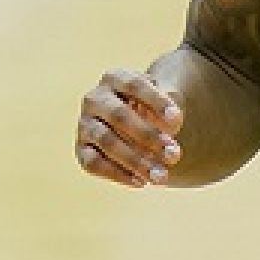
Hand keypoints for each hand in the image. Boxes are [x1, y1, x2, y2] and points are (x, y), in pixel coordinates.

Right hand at [78, 68, 184, 187]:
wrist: (133, 122)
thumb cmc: (151, 108)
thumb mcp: (163, 101)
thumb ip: (169, 109)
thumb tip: (171, 125)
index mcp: (115, 77)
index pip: (135, 86)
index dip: (156, 102)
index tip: (178, 120)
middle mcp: (94, 98)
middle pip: (119, 115)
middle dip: (149, 136)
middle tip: (174, 155)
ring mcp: (84, 123)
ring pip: (107, 141)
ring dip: (136, 160)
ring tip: (161, 176)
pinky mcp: (81, 148)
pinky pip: (93, 163)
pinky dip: (117, 174)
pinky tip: (141, 182)